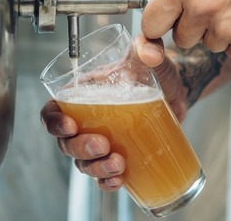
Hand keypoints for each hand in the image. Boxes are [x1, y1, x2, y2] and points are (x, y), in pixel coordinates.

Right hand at [40, 35, 187, 192]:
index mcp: (82, 95)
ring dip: (96, 168)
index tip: (70, 125)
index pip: (53, 111)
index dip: (54, 121)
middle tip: (102, 145)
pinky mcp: (118, 156)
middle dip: (79, 148)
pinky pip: (103, 177)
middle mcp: (86, 120)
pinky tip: (120, 179)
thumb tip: (149, 51)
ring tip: (118, 164)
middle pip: (66, 142)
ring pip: (83, 163)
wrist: (177, 91)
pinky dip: (108, 182)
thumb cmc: (154, 71)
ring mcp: (101, 141)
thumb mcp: (149, 57)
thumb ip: (148, 46)